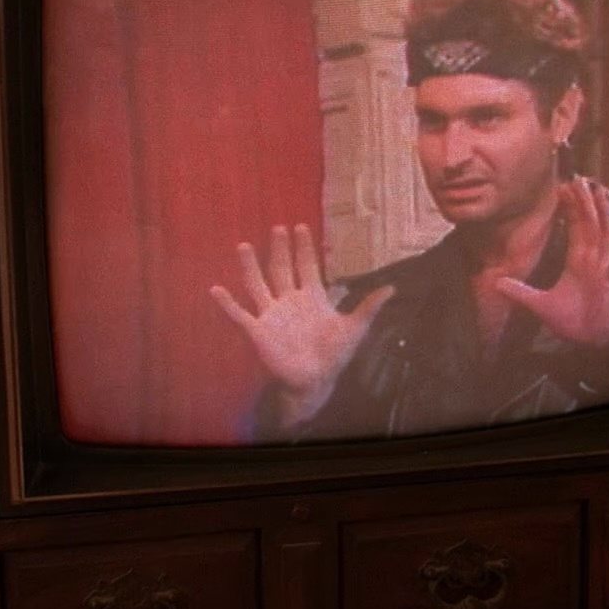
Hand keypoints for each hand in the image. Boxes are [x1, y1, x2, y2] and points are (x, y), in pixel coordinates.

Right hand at [210, 224, 393, 407]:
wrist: (315, 381)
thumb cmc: (334, 355)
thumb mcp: (355, 329)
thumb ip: (368, 307)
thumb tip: (392, 288)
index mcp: (311, 297)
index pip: (307, 266)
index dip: (304, 248)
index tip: (301, 226)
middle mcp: (289, 301)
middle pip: (282, 269)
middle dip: (280, 249)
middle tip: (278, 227)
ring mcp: (272, 314)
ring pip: (258, 284)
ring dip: (250, 266)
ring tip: (243, 246)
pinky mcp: (258, 331)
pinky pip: (240, 315)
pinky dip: (228, 303)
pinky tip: (216, 289)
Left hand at [494, 178, 608, 348]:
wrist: (589, 340)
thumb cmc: (571, 321)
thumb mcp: (539, 304)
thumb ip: (520, 292)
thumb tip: (497, 284)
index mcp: (579, 261)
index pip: (577, 227)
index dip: (573, 207)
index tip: (566, 186)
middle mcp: (593, 261)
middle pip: (591, 225)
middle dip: (587, 202)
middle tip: (581, 178)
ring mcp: (604, 270)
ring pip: (606, 237)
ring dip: (605, 216)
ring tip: (601, 194)